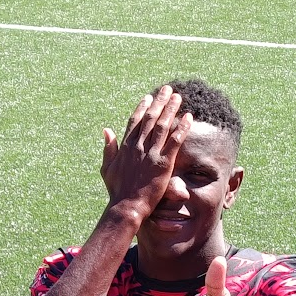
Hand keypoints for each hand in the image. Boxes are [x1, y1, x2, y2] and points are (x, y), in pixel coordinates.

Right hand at [100, 85, 192, 223]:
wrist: (126, 206)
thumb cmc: (117, 191)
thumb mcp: (107, 168)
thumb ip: (108, 148)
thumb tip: (106, 130)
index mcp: (126, 146)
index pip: (135, 121)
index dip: (143, 108)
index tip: (149, 97)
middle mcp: (138, 146)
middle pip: (151, 118)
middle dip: (160, 102)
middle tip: (167, 89)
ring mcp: (151, 154)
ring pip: (163, 125)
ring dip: (171, 109)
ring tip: (178, 97)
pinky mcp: (164, 163)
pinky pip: (175, 141)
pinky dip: (182, 128)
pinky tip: (189, 117)